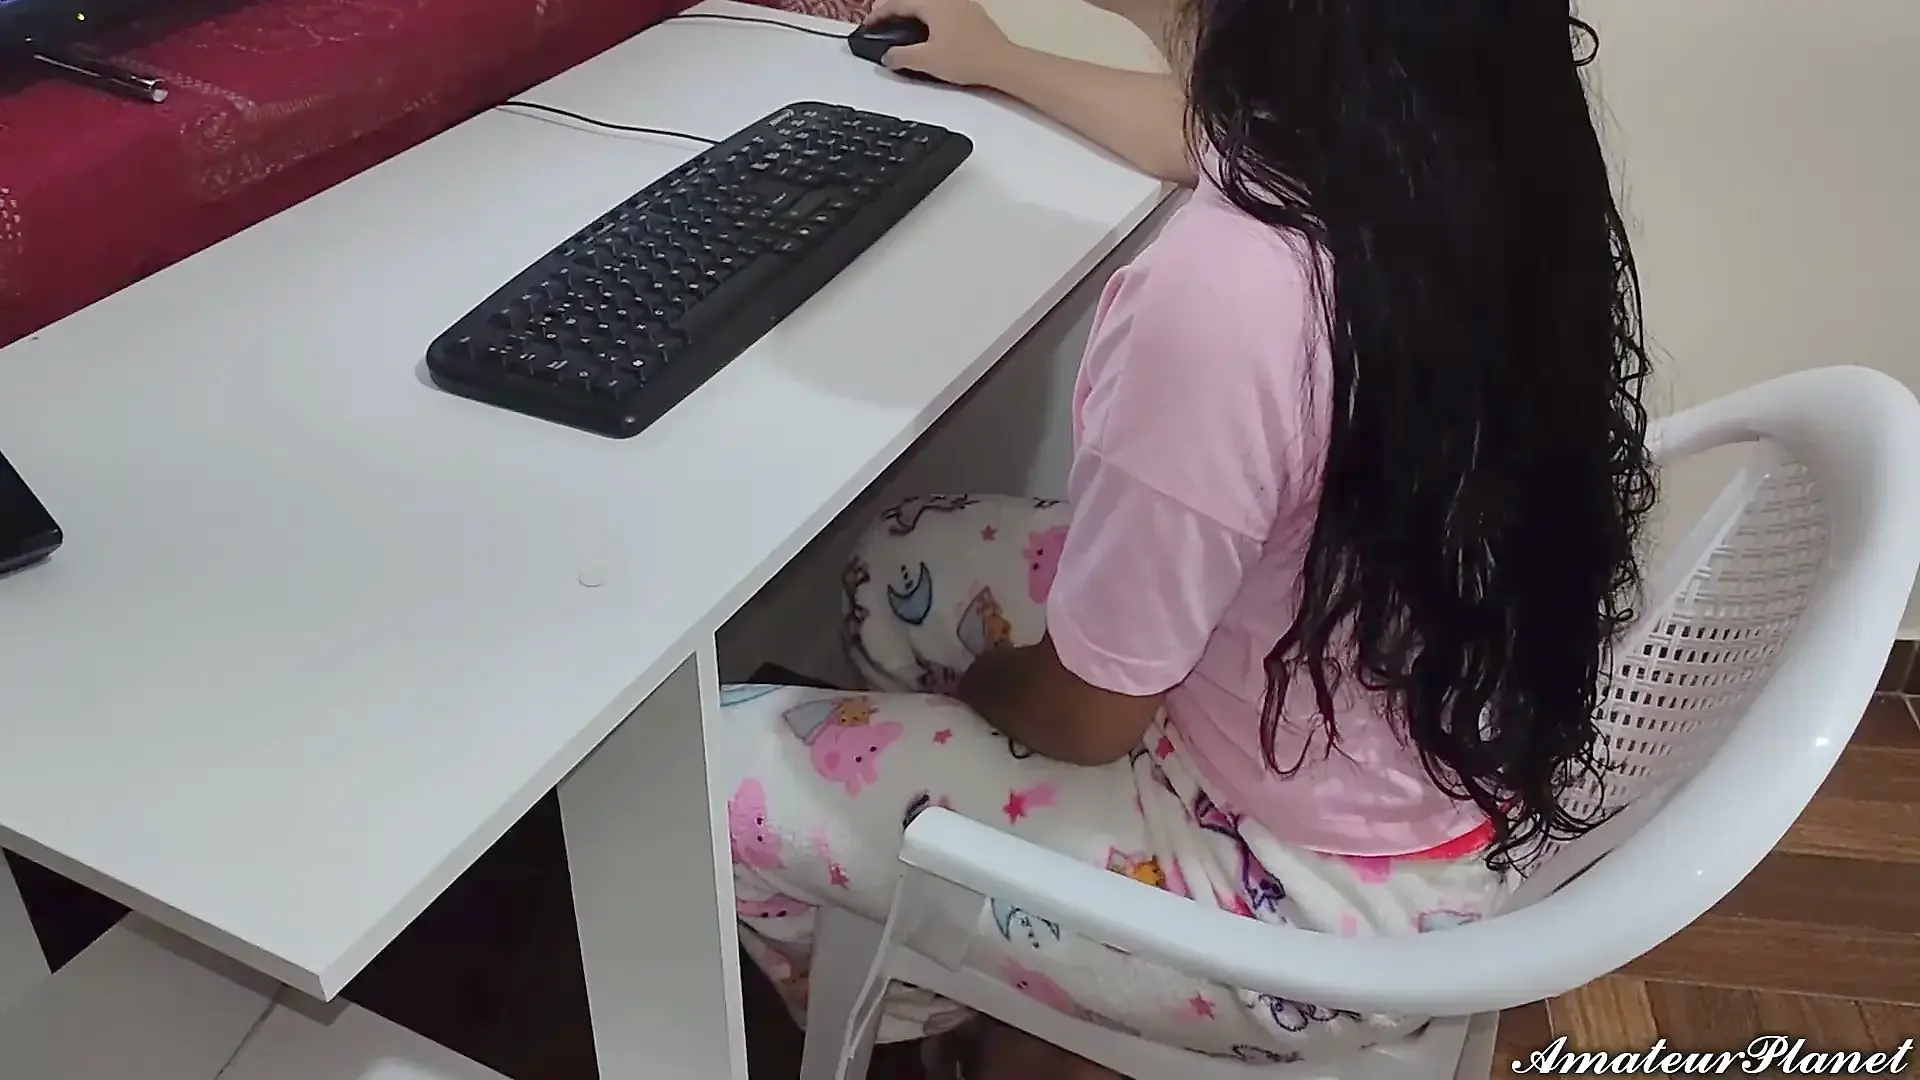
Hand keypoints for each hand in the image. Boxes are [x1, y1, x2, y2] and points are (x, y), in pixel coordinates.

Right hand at [863, 0, 1017, 87]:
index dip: (879, 14)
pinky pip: (942, 8)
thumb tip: (888, 57)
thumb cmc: (968, 58)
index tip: (868, 24)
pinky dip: (928, 15)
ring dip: (912, 10)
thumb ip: (902, 57)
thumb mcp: (927, 60)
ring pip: (929, 2)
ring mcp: (962, 5)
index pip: (898, 4)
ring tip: (901, 23)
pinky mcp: (972, 15)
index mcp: (933, 4)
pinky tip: (928, 29)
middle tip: (880, 20)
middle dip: (894, 8)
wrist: (1002, 63)